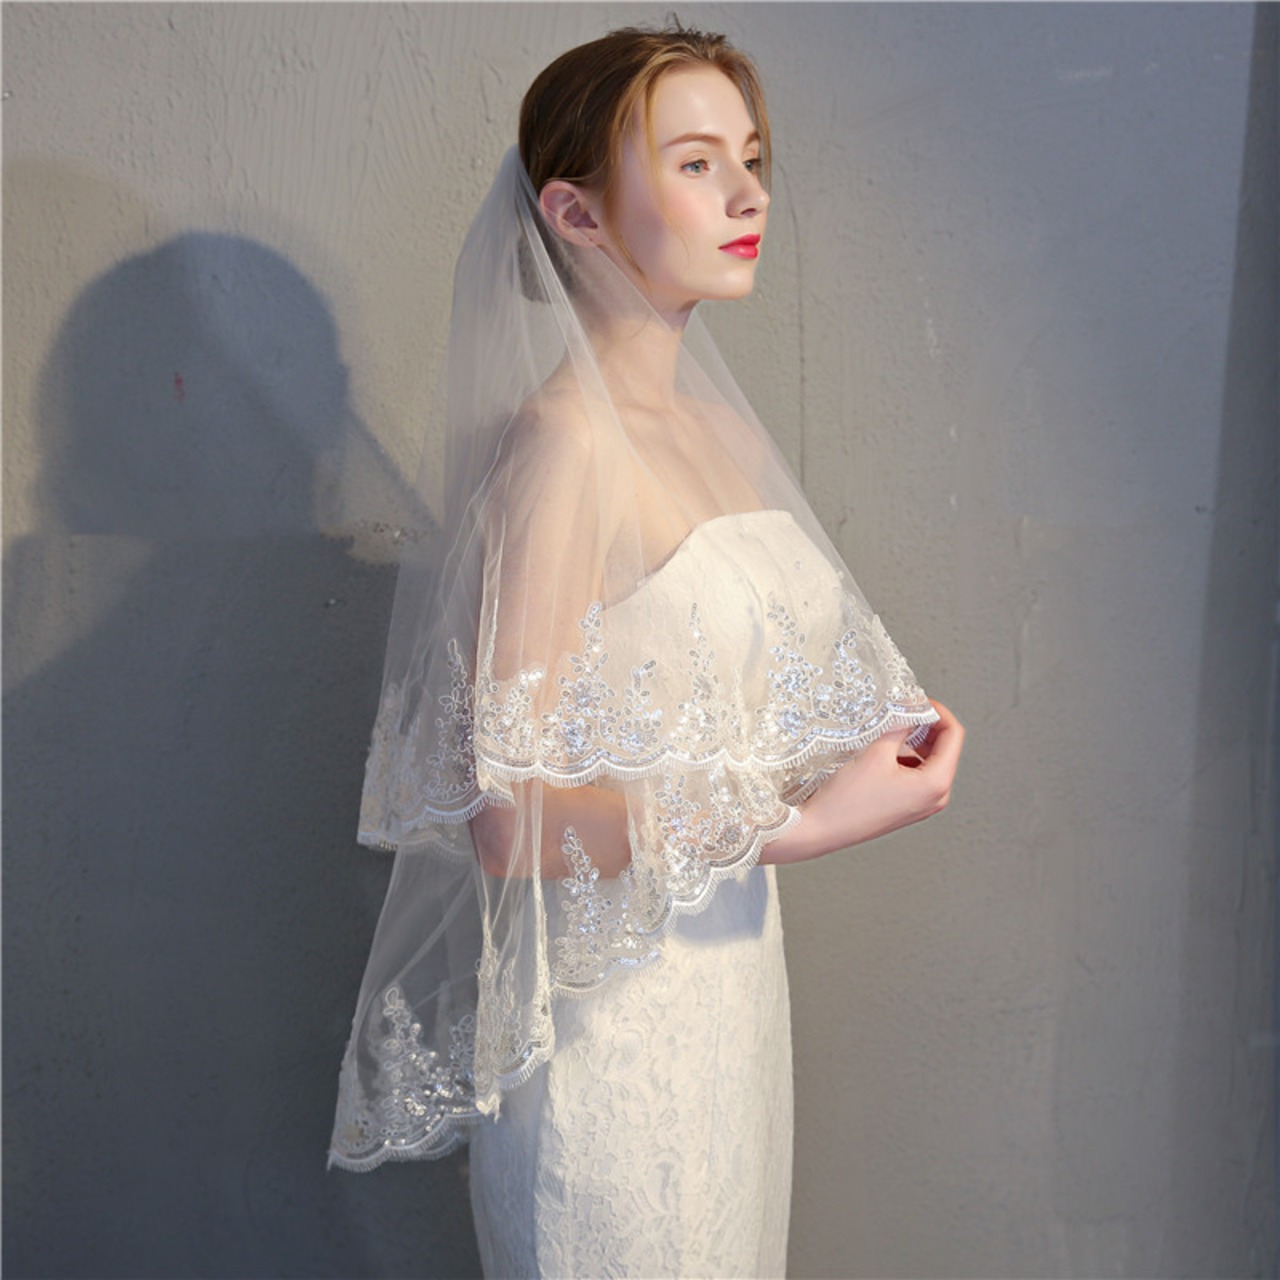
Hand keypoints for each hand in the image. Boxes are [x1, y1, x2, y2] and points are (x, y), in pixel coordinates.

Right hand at [760, 700, 963, 865]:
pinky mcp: (908, 807)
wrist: (821, 829)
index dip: (938, 712)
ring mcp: (923, 805)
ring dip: (914, 742)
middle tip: (902, 711)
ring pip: (929, 761)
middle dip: (926, 726)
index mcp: (936, 784)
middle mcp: (936, 797)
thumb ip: (900, 724)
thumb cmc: (847, 799)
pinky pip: (917, 775)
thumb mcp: (876, 752)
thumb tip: (911, 705)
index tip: (918, 701)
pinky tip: (883, 753)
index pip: (954, 736)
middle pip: (945, 748)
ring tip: (889, 732)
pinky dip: (905, 758)